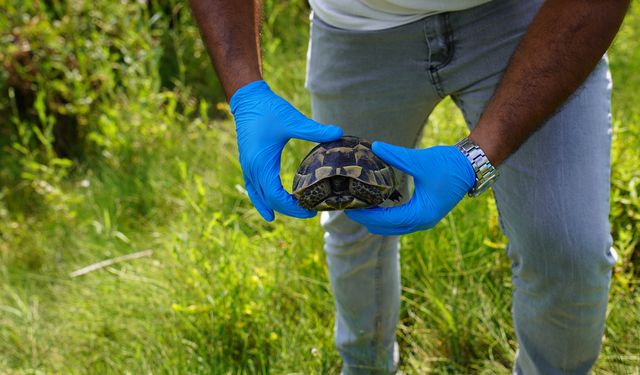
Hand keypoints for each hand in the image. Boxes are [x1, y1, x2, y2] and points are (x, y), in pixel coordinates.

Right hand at [229, 80, 342, 220]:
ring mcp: (248, 167)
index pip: (276, 197)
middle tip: (310, 213)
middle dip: (289, 209)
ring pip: (259, 196)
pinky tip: (270, 209)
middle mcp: (252, 169)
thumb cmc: (269, 109)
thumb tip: (339, 132)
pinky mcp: (248, 163)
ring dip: (275, 206)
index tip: (310, 211)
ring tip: (294, 213)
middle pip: (269, 200)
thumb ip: (315, 129)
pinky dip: (262, 200)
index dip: (293, 208)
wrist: (248, 99)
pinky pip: (253, 188)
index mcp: (261, 163)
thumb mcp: (293, 120)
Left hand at [345, 142, 475, 234]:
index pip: (385, 220)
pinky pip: (401, 221)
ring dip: (377, 219)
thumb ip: (396, 155)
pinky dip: (387, 216)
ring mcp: (424, 219)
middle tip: (349, 207)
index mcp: (420, 214)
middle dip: (368, 220)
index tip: (349, 209)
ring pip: (394, 227)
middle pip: (387, 228)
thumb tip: (375, 146)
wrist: (471, 166)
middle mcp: (422, 222)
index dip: (366, 215)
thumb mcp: (419, 160)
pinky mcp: (425, 213)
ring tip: (359, 206)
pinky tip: (376, 204)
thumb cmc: (448, 165)